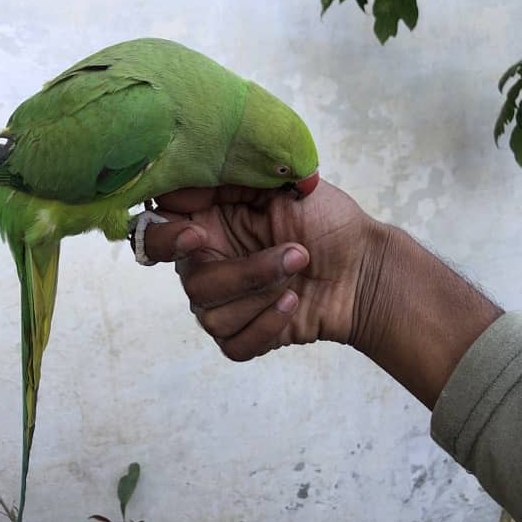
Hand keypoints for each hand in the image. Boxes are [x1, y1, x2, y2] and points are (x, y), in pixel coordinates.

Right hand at [144, 180, 385, 361]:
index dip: (165, 239)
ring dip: (264, 295)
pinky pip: (233, 344)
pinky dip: (266, 326)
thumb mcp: (280, 184)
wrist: (365, 268)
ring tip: (302, 273)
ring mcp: (224, 302)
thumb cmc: (327, 220)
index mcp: (207, 222)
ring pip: (212, 315)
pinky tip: (294, 304)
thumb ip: (230, 177)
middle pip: (191, 281)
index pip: (157, 233)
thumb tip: (177, 185)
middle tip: (294, 253)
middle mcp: (208, 263)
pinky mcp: (243, 334)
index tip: (196, 235)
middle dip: (244, 273)